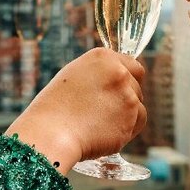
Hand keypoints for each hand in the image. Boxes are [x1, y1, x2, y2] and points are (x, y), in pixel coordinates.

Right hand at [5, 48, 146, 174]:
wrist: (51, 133)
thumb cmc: (54, 108)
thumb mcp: (74, 76)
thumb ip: (100, 73)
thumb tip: (120, 78)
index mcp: (103, 57)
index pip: (132, 64)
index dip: (125, 79)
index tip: (116, 91)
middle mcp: (119, 72)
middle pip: (136, 85)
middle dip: (124, 98)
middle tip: (101, 111)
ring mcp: (128, 95)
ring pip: (138, 105)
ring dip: (125, 114)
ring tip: (99, 123)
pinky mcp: (132, 118)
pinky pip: (138, 122)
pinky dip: (127, 129)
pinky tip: (106, 132)